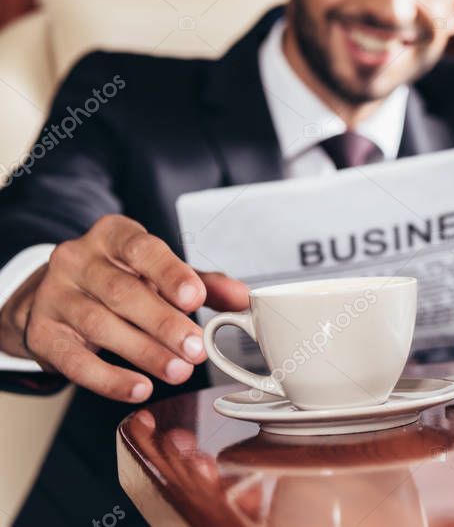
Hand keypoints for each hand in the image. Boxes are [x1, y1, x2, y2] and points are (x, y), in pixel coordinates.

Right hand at [0, 214, 248, 402]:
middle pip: (122, 292)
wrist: (57, 294)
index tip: (195, 298)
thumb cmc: (121, 278)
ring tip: (178, 371)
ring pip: (99, 325)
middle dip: (164, 324)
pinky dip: (108, 378)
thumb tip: (242, 298)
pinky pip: (73, 360)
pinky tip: (138, 387)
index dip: (170, 274)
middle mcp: (78, 259)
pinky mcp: (41, 333)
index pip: (143, 249)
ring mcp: (55, 295)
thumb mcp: (160, 273)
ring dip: (144, 353)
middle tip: (196, 349)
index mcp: (114, 235)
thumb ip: (202, 283)